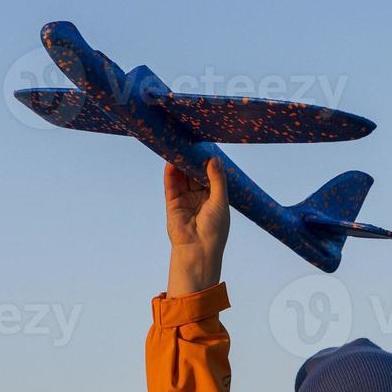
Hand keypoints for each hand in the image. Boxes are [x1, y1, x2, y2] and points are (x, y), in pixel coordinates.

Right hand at [165, 158, 228, 295]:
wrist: (198, 250)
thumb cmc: (215, 229)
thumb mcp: (220, 201)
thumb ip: (217, 179)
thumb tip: (214, 158)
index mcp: (215, 196)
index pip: (210, 173)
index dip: (208, 161)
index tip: (206, 145)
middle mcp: (200, 195)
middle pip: (195, 172)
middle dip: (193, 158)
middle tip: (191, 141)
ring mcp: (185, 198)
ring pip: (182, 176)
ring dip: (180, 162)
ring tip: (179, 146)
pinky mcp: (173, 202)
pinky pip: (171, 184)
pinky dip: (170, 172)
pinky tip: (171, 160)